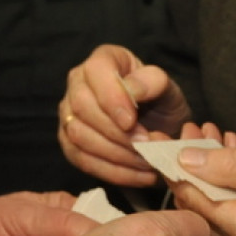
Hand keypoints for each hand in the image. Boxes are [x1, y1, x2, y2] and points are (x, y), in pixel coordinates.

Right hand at [59, 45, 191, 187]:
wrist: (159, 127)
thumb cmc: (161, 102)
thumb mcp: (167, 89)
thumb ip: (153, 82)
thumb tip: (131, 90)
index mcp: (103, 60)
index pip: (96, 72)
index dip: (111, 98)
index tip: (132, 121)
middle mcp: (78, 82)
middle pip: (82, 107)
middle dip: (116, 132)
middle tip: (146, 146)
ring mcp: (69, 113)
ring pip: (78, 135)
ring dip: (115, 154)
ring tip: (147, 162)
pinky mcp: (68, 142)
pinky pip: (81, 160)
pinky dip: (112, 172)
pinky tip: (139, 175)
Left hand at [169, 134, 235, 235]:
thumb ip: (232, 166)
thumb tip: (189, 157)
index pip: (192, 199)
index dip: (176, 166)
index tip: (166, 140)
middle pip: (202, 206)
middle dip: (196, 165)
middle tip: (197, 130)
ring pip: (218, 211)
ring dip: (214, 174)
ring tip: (217, 138)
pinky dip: (231, 191)